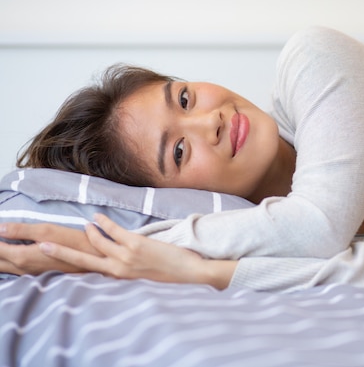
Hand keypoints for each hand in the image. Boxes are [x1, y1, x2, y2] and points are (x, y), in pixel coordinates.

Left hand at [0, 222, 100, 274]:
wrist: (95, 259)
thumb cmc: (74, 242)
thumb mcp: (48, 230)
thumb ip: (21, 230)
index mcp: (21, 256)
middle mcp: (21, 268)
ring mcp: (28, 273)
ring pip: (1, 268)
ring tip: (1, 242)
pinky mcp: (35, 273)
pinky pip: (10, 269)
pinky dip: (3, 261)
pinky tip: (7, 254)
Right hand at [38, 214, 237, 288]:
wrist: (190, 273)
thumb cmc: (169, 274)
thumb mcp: (142, 278)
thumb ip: (128, 270)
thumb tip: (117, 262)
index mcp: (119, 277)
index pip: (89, 270)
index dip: (69, 263)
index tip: (54, 257)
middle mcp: (118, 269)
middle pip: (83, 259)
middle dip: (61, 253)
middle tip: (43, 244)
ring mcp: (126, 256)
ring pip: (97, 242)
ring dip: (88, 232)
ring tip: (83, 225)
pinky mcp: (136, 244)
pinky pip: (114, 231)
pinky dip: (104, 223)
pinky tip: (97, 217)